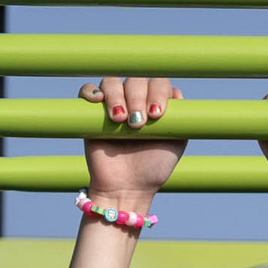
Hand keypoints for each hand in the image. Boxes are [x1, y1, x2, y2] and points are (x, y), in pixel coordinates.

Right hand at [79, 77, 182, 206]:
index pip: (159, 82)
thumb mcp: (176, 143)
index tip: (156, 115)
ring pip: (112, 82)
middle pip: (135, 80)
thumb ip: (181, 118)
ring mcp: (113, 104)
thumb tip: (175, 92)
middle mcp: (135, 99)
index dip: (158, 92)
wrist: (126, 188)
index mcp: (155, 103)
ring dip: (117, 96)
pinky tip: (98, 100)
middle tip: (137, 124)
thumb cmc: (152, 168)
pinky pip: (87, 90)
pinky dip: (90, 91)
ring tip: (120, 120)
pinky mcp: (91, 113)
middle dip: (138, 98)